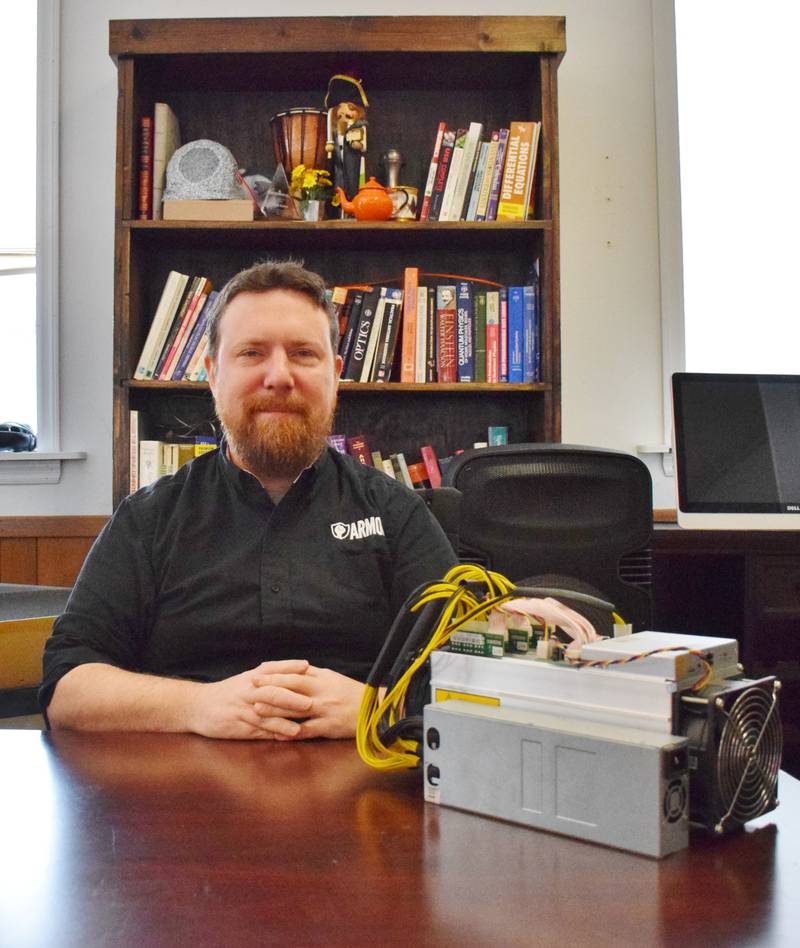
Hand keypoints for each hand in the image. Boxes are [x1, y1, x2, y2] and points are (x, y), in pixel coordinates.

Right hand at [188, 660, 312, 739]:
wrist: (197, 706)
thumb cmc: (229, 692)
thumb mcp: (248, 679)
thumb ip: (271, 675)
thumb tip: (302, 670)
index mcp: (251, 678)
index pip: (272, 669)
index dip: (289, 667)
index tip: (306, 665)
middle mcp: (247, 691)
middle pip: (270, 693)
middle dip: (290, 698)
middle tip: (310, 702)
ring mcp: (241, 710)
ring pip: (263, 715)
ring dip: (282, 722)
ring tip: (298, 729)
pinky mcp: (237, 726)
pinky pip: (256, 731)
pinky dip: (270, 736)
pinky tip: (282, 740)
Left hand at [255, 666, 364, 740]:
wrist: (374, 711)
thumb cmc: (351, 694)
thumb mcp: (333, 679)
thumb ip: (313, 675)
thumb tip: (291, 670)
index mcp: (323, 678)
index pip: (296, 672)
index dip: (276, 672)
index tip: (258, 672)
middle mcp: (323, 691)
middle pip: (293, 686)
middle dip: (270, 685)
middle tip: (251, 686)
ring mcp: (326, 709)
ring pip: (296, 708)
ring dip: (275, 709)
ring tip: (257, 709)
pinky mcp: (329, 727)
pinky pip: (307, 730)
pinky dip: (291, 732)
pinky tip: (277, 735)